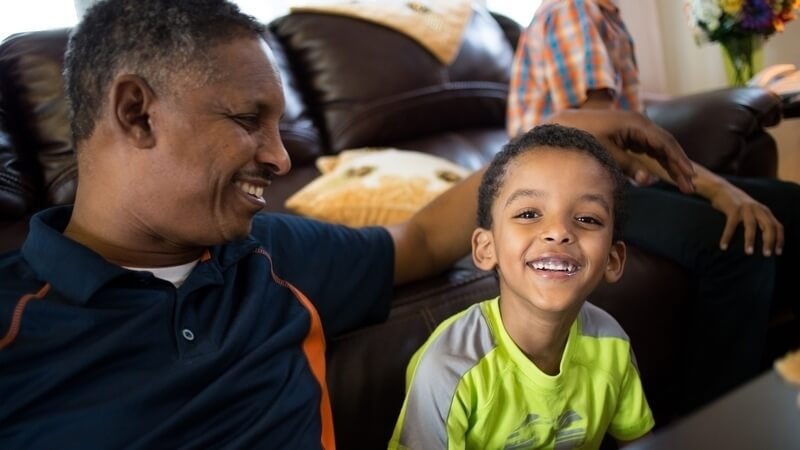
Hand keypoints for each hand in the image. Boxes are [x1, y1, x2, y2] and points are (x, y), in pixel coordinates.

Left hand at [545, 110, 694, 192]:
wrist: (565, 125)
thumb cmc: (584, 137)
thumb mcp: (606, 153)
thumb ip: (628, 166)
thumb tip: (648, 180)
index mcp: (637, 123)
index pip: (665, 143)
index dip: (679, 160)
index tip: (690, 176)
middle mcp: (639, 124)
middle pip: (666, 147)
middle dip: (679, 167)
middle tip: (690, 188)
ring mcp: (634, 129)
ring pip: (658, 149)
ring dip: (670, 166)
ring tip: (682, 185)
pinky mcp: (628, 136)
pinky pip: (648, 150)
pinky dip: (656, 163)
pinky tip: (664, 176)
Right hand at [706, 180, 783, 255]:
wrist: (721, 189)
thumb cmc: (736, 204)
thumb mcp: (753, 211)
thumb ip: (760, 220)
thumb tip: (765, 240)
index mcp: (764, 211)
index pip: (778, 226)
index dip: (780, 240)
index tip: (778, 252)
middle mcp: (758, 209)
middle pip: (768, 226)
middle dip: (769, 241)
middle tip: (767, 255)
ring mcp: (745, 208)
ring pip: (751, 226)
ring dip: (750, 240)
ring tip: (749, 253)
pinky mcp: (733, 209)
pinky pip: (731, 225)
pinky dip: (727, 237)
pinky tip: (723, 246)